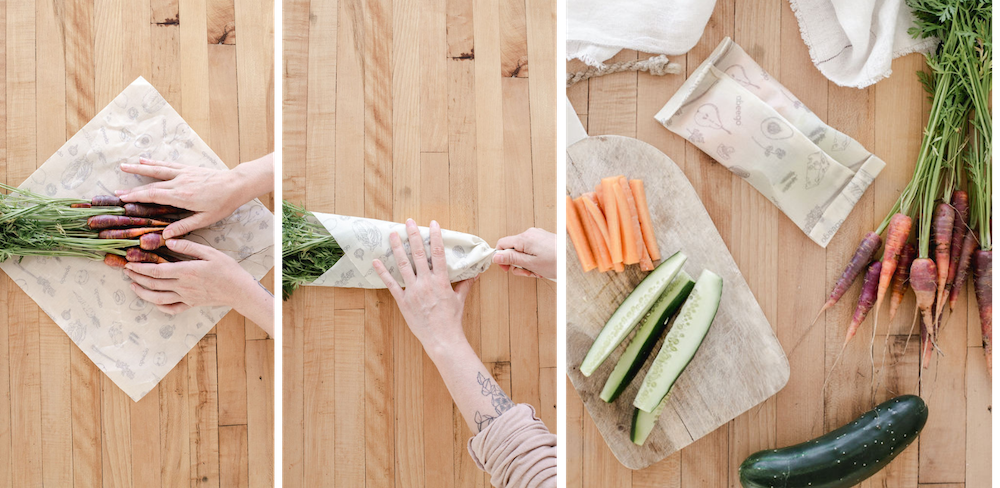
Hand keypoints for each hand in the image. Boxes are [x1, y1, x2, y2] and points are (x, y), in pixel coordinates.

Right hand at [117, 153, 273, 238]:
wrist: (235, 185)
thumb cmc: (222, 204)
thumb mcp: (205, 219)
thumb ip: (184, 226)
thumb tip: (166, 236)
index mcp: (182, 197)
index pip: (154, 196)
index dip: (136, 197)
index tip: (122, 199)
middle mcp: (179, 183)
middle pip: (151, 185)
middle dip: (133, 188)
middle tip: (116, 192)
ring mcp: (183, 174)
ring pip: (157, 170)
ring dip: (139, 168)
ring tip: (123, 167)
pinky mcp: (188, 169)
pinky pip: (167, 165)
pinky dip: (155, 163)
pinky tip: (144, 160)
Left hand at [123, 239, 258, 313]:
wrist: (239, 290)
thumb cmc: (227, 269)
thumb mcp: (210, 252)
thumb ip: (189, 247)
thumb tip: (170, 240)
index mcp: (186, 272)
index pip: (156, 271)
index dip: (140, 268)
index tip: (129, 263)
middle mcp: (183, 286)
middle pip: (153, 284)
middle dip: (137, 278)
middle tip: (126, 271)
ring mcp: (186, 297)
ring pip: (158, 298)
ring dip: (143, 293)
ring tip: (133, 286)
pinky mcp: (191, 304)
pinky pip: (172, 309)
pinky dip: (160, 307)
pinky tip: (154, 301)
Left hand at [373, 219, 474, 354]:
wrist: (442, 339)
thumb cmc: (452, 320)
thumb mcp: (460, 299)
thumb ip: (465, 284)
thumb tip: (475, 273)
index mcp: (441, 281)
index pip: (439, 253)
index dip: (435, 237)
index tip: (432, 224)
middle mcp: (427, 283)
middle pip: (419, 254)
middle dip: (414, 236)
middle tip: (409, 222)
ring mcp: (414, 291)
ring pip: (404, 265)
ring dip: (397, 248)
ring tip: (393, 234)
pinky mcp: (403, 301)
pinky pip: (391, 284)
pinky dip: (383, 272)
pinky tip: (377, 261)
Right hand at [492, 228, 557, 279]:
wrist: (574, 258)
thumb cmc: (556, 261)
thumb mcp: (531, 263)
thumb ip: (512, 259)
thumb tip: (496, 256)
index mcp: (524, 238)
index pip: (502, 244)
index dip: (501, 257)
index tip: (506, 268)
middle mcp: (530, 234)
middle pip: (513, 249)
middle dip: (517, 263)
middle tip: (527, 272)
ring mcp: (537, 235)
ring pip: (523, 251)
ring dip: (527, 263)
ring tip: (537, 271)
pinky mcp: (543, 239)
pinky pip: (531, 250)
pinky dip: (534, 259)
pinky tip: (542, 267)